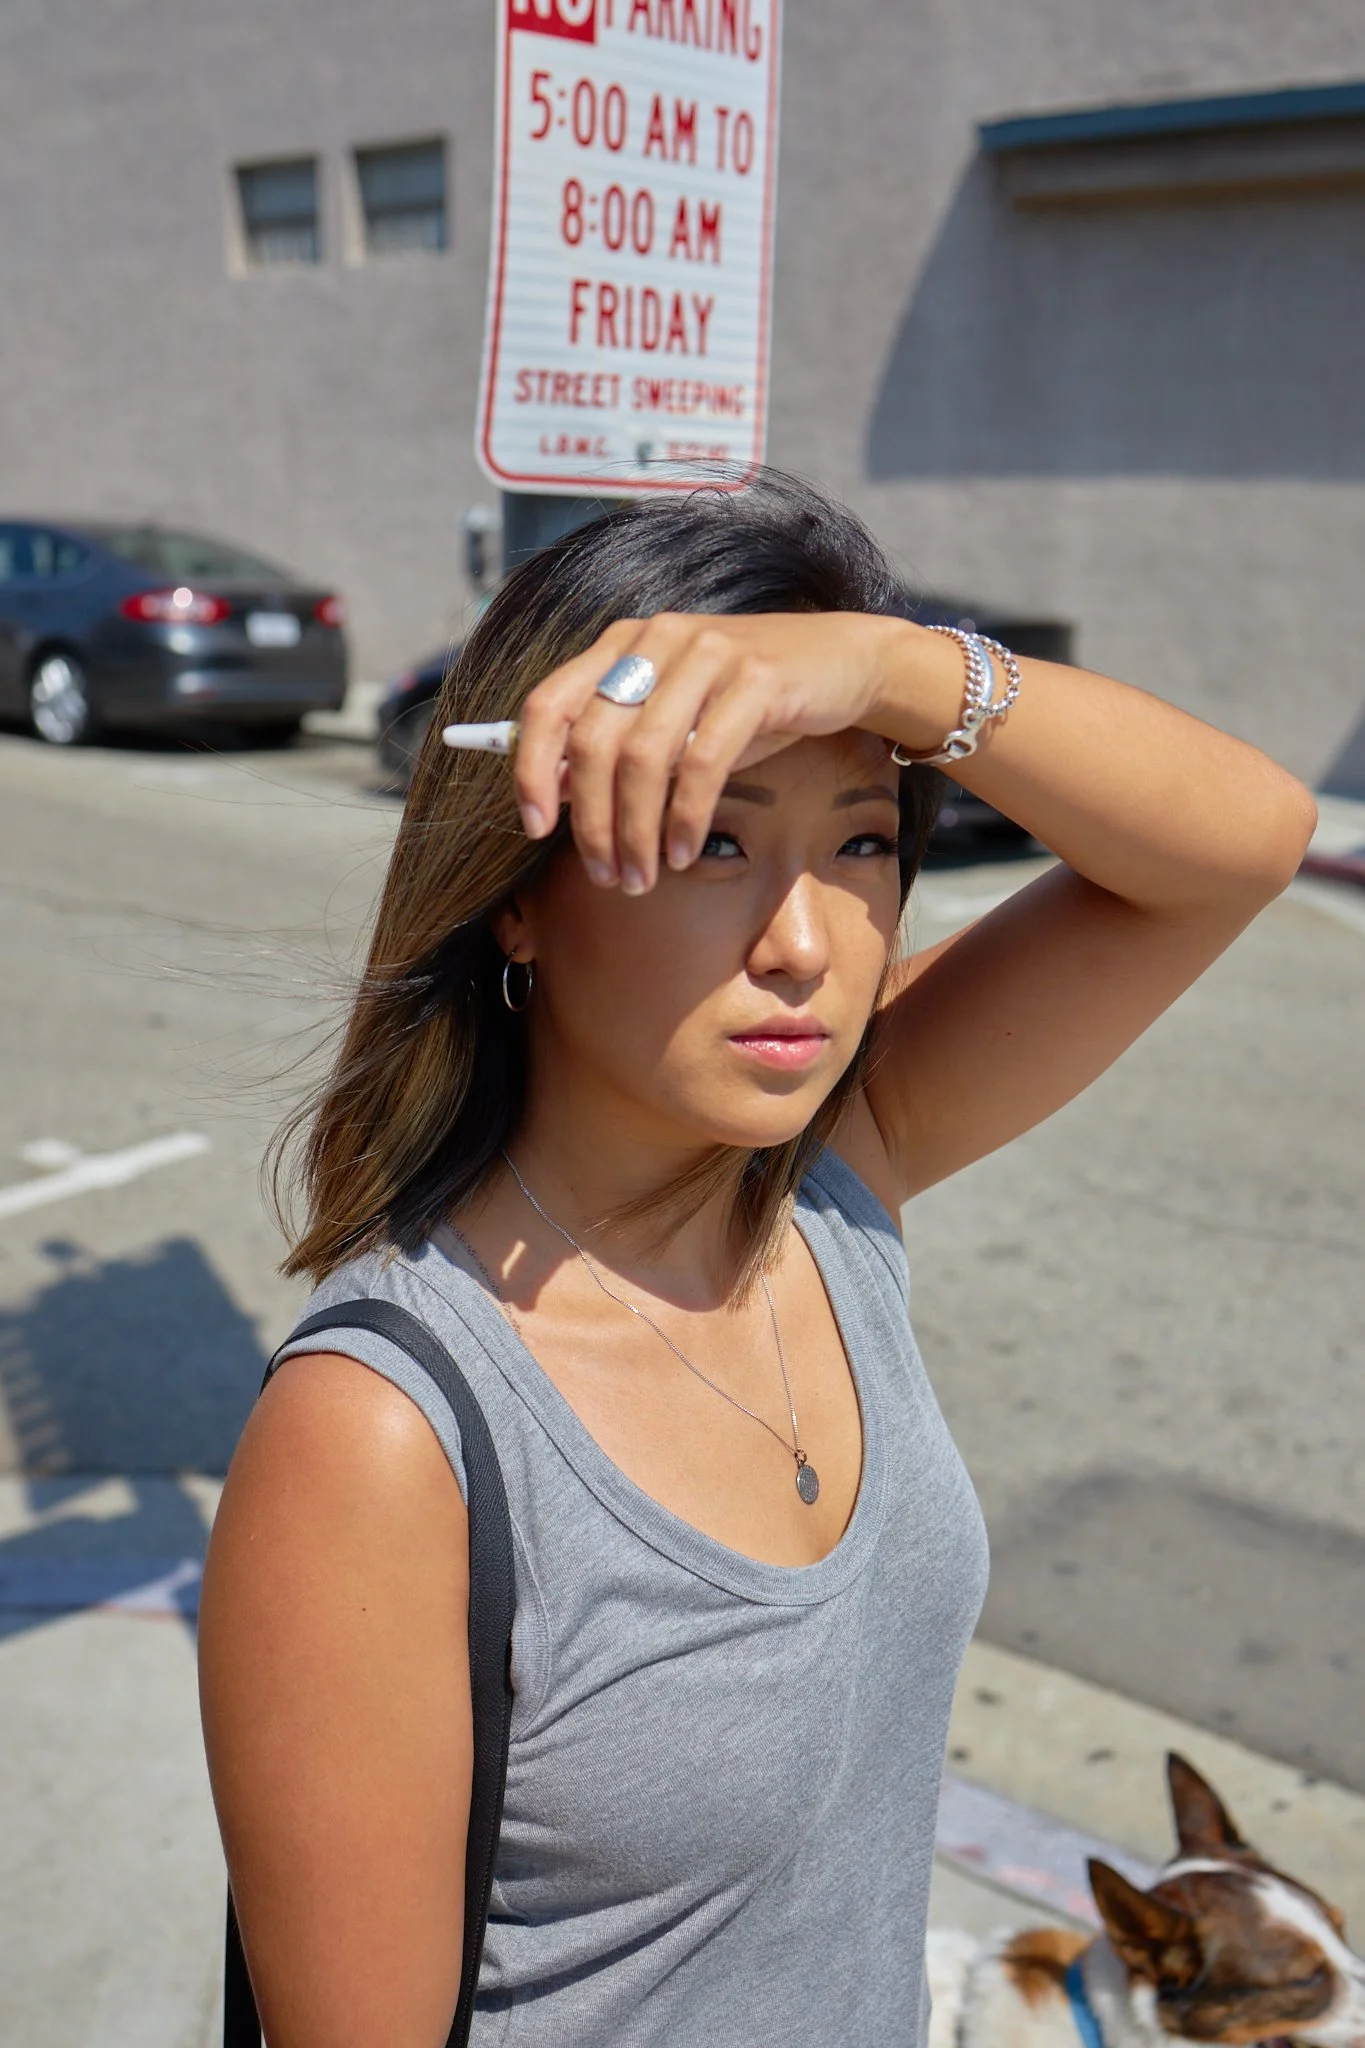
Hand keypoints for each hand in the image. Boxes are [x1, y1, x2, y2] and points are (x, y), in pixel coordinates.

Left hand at [513, 611, 909, 892]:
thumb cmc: (749, 700)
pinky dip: (686, 818)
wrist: (842, 662)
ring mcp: (706, 654)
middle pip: (593, 741)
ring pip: (644, 757)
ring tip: (641, 878)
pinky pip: (703, 762)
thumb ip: (619, 743)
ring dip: (636, 831)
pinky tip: (683, 853)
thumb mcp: (675, 717)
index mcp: (623, 644)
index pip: (549, 704)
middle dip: (591, 822)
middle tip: (605, 875)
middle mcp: (657, 640)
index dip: (530, 770)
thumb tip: (555, 796)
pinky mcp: (756, 680)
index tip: (535, 827)